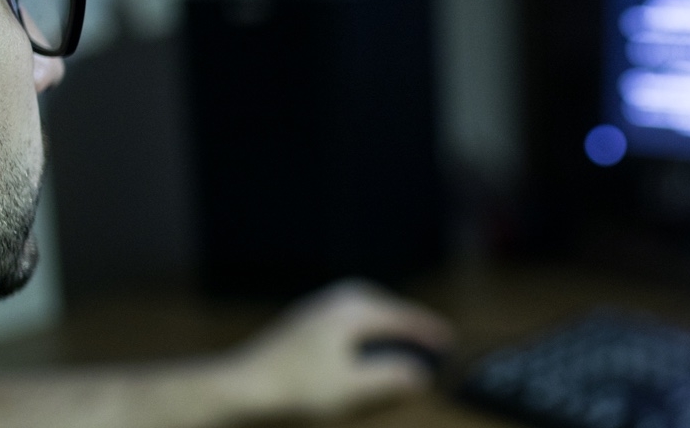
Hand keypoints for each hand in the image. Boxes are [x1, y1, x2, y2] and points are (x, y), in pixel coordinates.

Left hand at [219, 279, 453, 419]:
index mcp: (353, 310)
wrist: (240, 387)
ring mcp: (320, 308)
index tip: (449, 345)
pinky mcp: (306, 322)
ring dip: (386, 331)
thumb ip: (390, 380)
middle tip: (431, 344)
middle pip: (387, 309)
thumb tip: (421, 374)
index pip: (403, 317)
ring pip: (367, 314)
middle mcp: (338, 299)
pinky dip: (366, 335)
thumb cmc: (294, 390)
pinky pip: (349, 321)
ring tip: (402, 348)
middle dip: (409, 327)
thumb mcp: (350, 390)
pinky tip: (363, 354)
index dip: (429, 333)